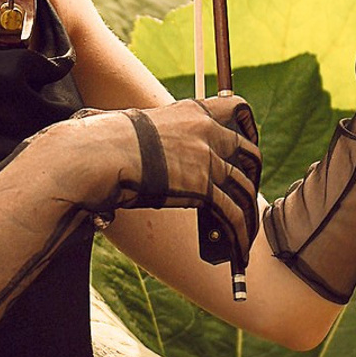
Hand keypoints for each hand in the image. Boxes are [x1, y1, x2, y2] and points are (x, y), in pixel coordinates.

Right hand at [69, 96, 261, 256]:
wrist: (102, 155)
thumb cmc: (107, 140)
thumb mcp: (140, 126)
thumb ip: (156, 134)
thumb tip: (139, 144)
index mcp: (191, 112)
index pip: (236, 107)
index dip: (248, 126)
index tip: (248, 140)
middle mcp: (207, 133)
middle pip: (250, 153)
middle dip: (253, 176)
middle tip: (246, 192)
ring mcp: (208, 160)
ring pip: (245, 190)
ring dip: (249, 214)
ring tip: (246, 233)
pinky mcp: (204, 188)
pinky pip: (233, 214)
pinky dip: (239, 234)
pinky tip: (238, 249)